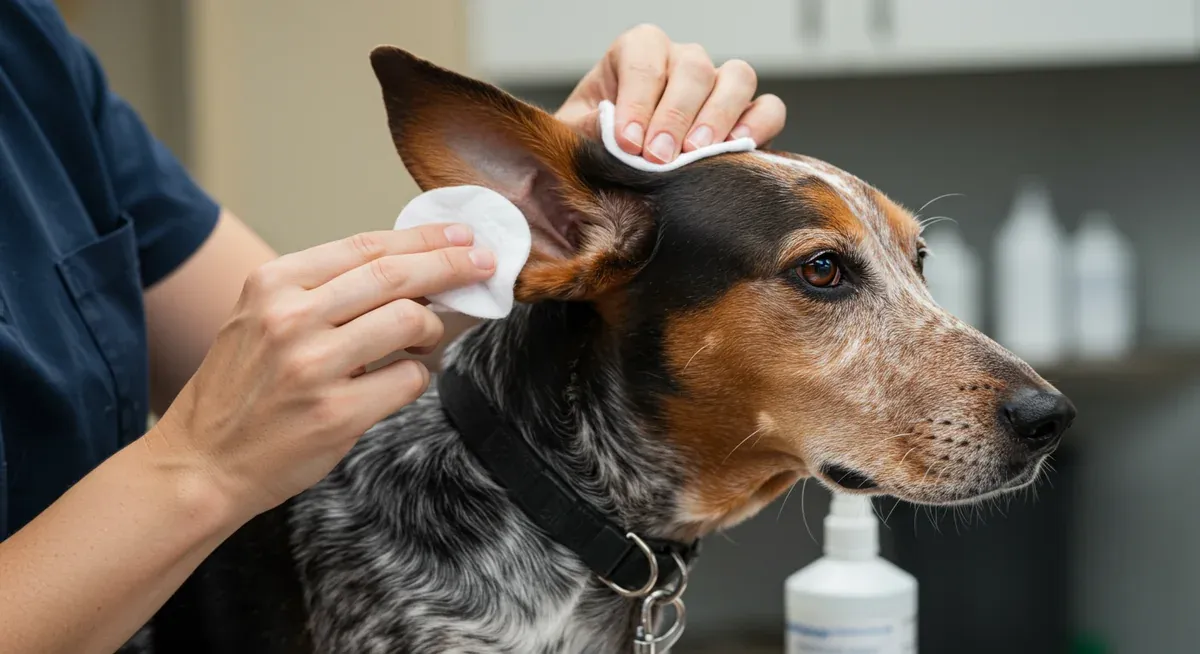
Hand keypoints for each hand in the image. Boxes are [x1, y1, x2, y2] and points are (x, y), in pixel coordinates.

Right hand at [151, 224, 495, 518]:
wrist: (202, 461)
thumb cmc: (241, 389)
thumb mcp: (263, 318)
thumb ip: (324, 292)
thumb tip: (409, 273)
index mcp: (274, 283)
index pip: (367, 246)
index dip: (424, 238)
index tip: (461, 235)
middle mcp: (291, 317)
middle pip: (397, 276)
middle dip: (451, 265)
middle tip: (484, 264)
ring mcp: (314, 366)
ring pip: (410, 323)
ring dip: (434, 329)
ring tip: (427, 339)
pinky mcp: (337, 413)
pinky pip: (408, 380)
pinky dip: (418, 376)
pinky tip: (402, 379)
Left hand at [554, 24, 786, 163]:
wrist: (616, 164)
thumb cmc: (595, 140)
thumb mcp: (577, 132)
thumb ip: (591, 128)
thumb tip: (616, 131)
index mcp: (638, 51)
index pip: (644, 60)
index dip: (638, 100)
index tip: (628, 143)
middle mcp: (682, 60)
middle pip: (693, 69)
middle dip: (675, 115)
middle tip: (660, 157)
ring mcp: (718, 84)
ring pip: (737, 78)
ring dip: (718, 116)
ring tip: (698, 154)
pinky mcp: (746, 115)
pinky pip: (769, 108)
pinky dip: (759, 126)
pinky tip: (736, 151)